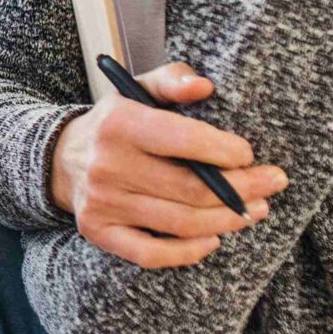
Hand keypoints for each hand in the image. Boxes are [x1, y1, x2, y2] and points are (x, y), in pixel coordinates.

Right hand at [47, 63, 288, 268]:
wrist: (60, 158)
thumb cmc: (115, 123)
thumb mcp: (138, 89)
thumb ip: (172, 80)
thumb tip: (205, 87)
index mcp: (119, 123)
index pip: (182, 140)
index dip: (224, 150)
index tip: (250, 154)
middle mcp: (107, 165)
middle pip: (191, 189)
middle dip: (243, 188)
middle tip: (272, 184)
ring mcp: (102, 203)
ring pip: (180, 223)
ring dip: (227, 220)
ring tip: (254, 210)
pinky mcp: (99, 232)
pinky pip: (151, 253)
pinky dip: (188, 252)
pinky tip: (213, 239)